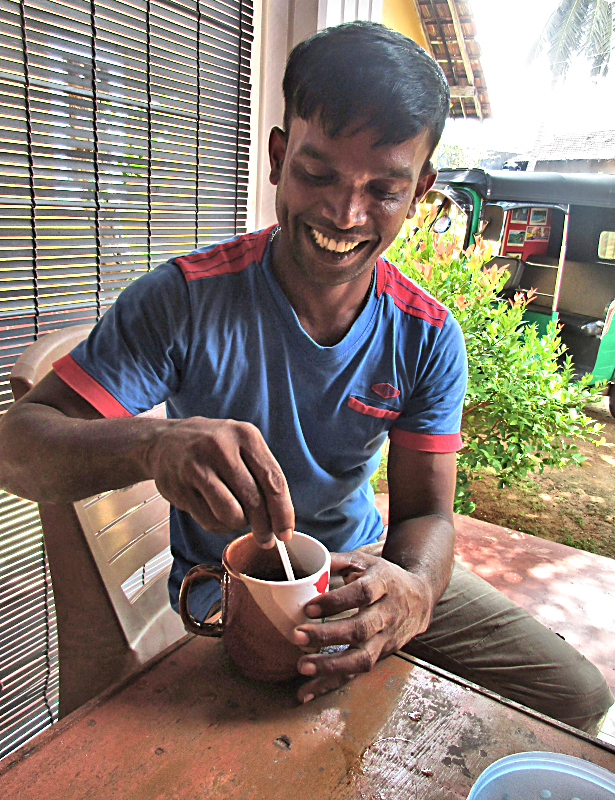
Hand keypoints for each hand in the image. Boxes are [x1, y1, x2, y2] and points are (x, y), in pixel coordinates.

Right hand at [145, 416, 293, 546]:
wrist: (165, 442)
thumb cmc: (212, 447)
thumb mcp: (242, 445)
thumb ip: (263, 474)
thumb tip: (280, 519)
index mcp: (245, 435)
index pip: (273, 480)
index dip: (283, 511)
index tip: (285, 531)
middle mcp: (221, 448)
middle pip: (254, 500)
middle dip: (263, 527)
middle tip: (265, 538)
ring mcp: (197, 467)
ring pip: (231, 514)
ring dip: (238, 524)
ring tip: (236, 517)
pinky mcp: (179, 487)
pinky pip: (209, 521)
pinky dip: (219, 525)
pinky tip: (217, 514)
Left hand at [292, 550, 432, 701]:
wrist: (420, 599)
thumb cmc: (384, 578)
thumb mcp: (365, 562)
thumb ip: (336, 561)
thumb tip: (306, 560)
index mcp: (383, 585)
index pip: (362, 594)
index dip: (336, 601)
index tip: (309, 607)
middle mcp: (387, 614)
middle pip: (361, 629)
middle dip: (328, 635)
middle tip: (297, 636)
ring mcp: (386, 639)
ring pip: (361, 658)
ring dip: (330, 666)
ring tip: (302, 666)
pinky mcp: (380, 656)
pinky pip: (355, 674)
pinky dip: (331, 685)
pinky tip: (307, 691)